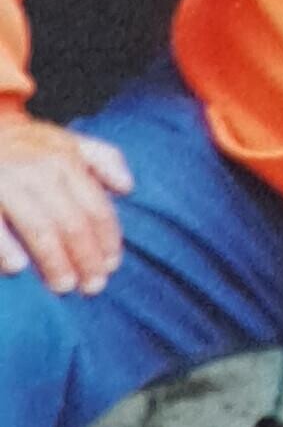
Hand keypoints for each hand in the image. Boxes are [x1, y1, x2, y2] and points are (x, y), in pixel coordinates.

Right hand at [0, 117, 132, 292]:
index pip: (96, 207)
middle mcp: (37, 168)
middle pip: (73, 223)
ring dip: (54, 262)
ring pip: (40, 229)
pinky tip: (17, 268)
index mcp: (64, 158)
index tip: (111, 266)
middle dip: (86, 259)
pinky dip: (6, 248)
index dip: (107, 240)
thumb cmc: (25, 145)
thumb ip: (101, 158)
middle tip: (93, 286)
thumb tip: (127, 187)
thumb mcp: (64, 140)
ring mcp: (7, 181)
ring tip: (63, 286)